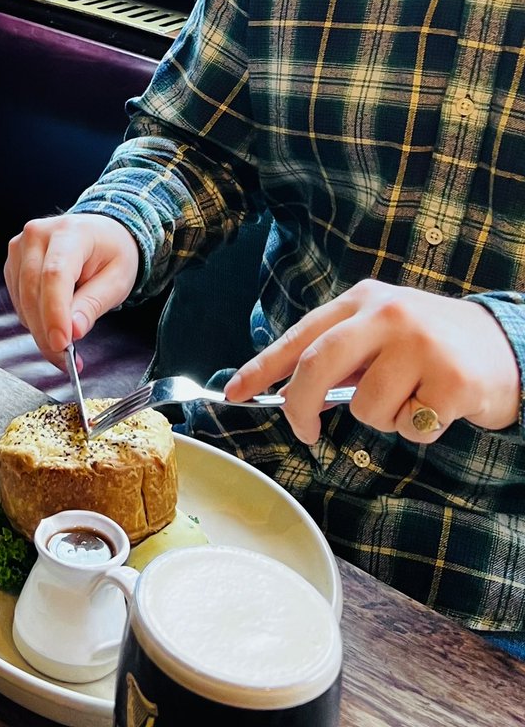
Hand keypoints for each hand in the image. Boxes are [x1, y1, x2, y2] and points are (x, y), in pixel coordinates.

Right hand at [4, 213, 138, 369]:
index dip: (55, 314)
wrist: (99, 235)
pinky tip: (53, 325)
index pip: (55, 276)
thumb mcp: (117, 280)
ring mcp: (20, 248)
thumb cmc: (111, 253)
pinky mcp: (13, 264)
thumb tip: (73, 331)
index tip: (62, 345)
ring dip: (41, 330)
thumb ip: (93, 305)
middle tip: (67, 359)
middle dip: (47, 332)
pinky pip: (18, 302)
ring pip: (22, 302)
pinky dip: (34, 321)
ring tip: (66, 345)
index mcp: (70, 232)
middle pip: (33, 292)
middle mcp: (37, 235)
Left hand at [225, 279, 521, 444]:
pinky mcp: (451, 380)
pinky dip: (415, 430)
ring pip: (365, 408)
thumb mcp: (380, 334)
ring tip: (408, 398)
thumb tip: (288, 392)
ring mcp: (420, 345)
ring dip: (380, 419)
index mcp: (360, 301)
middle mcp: (386, 315)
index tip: (233, 393)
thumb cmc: (428, 346)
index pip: (298, 336)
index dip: (261, 368)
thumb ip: (338, 356)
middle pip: (317, 365)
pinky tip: (436, 406)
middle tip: (304, 431)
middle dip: (300, 406)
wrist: (506, 346)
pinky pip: (408, 427)